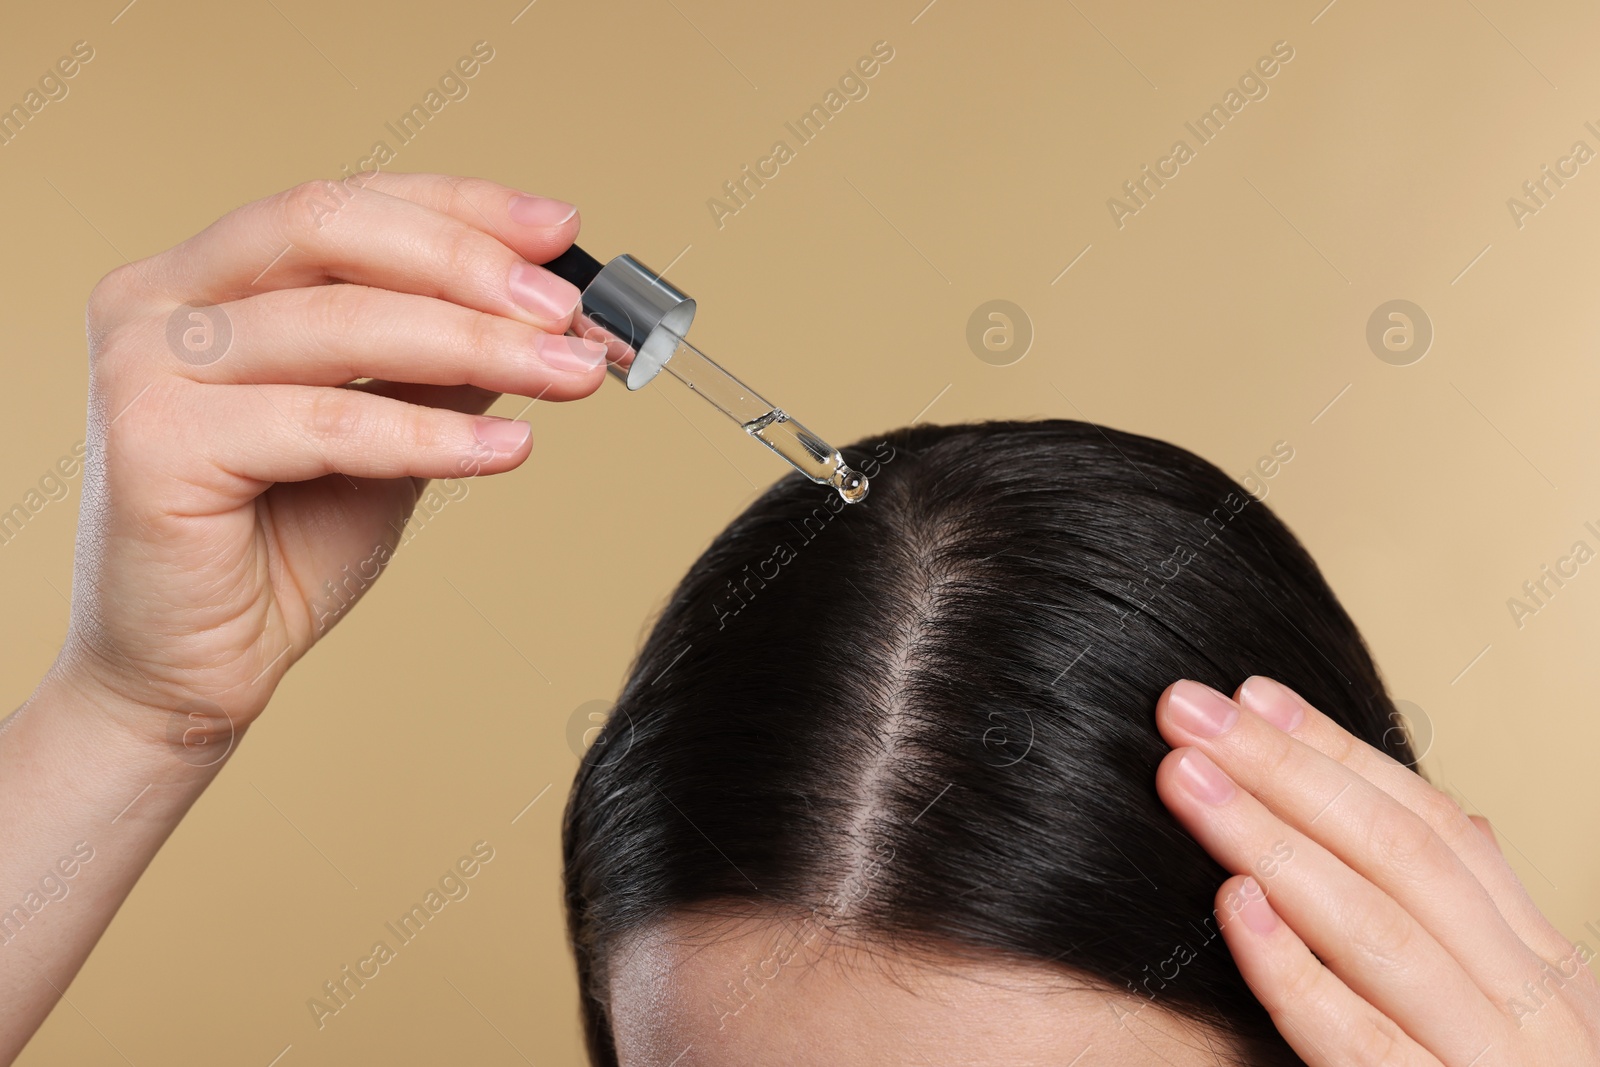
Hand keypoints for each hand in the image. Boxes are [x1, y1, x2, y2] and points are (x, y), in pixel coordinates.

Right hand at [54, 172, 607, 754]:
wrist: (193, 671)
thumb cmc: (279, 547)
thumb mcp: (386, 432)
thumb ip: (442, 365)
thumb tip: (550, 312)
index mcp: (204, 276)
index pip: (346, 204)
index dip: (461, 207)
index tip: (562, 230)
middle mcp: (159, 301)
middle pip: (332, 232)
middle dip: (470, 264)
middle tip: (568, 308)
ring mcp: (144, 366)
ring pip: (339, 326)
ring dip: (476, 345)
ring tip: (570, 375)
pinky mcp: (153, 444)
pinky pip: (325, 424)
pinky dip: (429, 436)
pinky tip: (508, 450)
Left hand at [1155, 676, 1599, 1065]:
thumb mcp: (1516, 1015)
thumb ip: (1479, 926)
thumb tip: (1465, 817)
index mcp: (1543, 968)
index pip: (1434, 827)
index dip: (1337, 753)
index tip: (1249, 695)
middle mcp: (1535, 1009)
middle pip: (1399, 856)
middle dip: (1286, 772)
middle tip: (1187, 710)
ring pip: (1381, 929)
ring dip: (1272, 841)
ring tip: (1185, 779)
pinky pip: (1366, 1045)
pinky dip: (1299, 971)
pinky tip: (1236, 907)